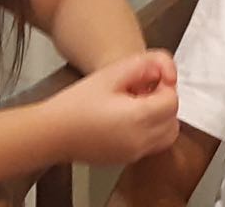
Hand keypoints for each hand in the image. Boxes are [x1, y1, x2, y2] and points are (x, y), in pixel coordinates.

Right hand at [45, 51, 179, 164]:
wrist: (51, 133)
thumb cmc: (76, 103)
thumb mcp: (111, 73)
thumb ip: (144, 65)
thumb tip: (164, 71)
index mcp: (138, 118)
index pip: (172, 101)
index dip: (164, 85)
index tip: (148, 79)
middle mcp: (140, 140)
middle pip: (173, 119)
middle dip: (164, 101)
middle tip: (143, 89)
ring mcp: (134, 153)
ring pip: (167, 135)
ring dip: (161, 118)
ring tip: (137, 104)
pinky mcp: (126, 160)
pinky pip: (152, 145)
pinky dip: (151, 131)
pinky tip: (129, 118)